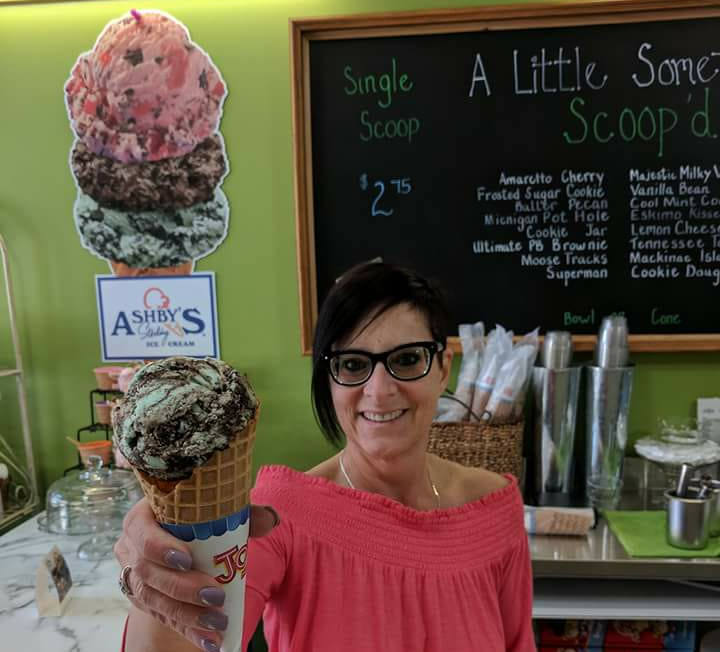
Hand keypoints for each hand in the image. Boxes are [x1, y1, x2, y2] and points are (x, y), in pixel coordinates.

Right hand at [115, 498, 278, 650]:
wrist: (182, 538)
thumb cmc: (200, 518)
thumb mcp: (218, 512)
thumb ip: (244, 513)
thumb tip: (270, 520)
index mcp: (143, 518)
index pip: (142, 531)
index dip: (160, 547)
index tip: (187, 559)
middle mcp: (131, 547)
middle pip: (149, 572)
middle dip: (183, 588)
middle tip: (215, 595)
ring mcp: (134, 577)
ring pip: (154, 601)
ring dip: (188, 615)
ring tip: (218, 624)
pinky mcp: (144, 601)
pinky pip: (164, 619)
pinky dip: (189, 631)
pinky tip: (210, 642)